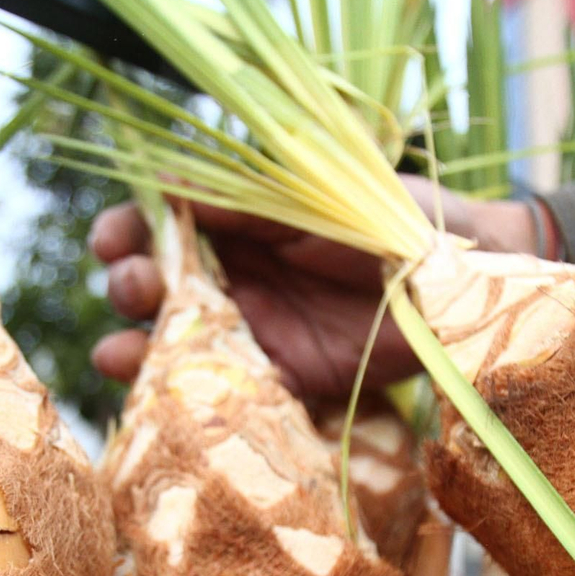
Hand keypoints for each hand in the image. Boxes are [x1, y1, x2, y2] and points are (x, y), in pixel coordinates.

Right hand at [87, 177, 537, 397]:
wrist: (462, 278)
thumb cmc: (396, 217)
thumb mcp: (318, 193)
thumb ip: (248, 194)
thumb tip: (167, 180)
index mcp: (240, 223)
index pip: (163, 223)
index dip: (128, 230)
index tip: (112, 239)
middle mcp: (238, 275)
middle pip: (155, 284)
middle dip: (130, 285)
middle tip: (134, 288)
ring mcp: (256, 328)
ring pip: (174, 340)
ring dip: (133, 346)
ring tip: (117, 353)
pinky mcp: (282, 377)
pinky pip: (222, 390)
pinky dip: (183, 395)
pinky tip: (155, 393)